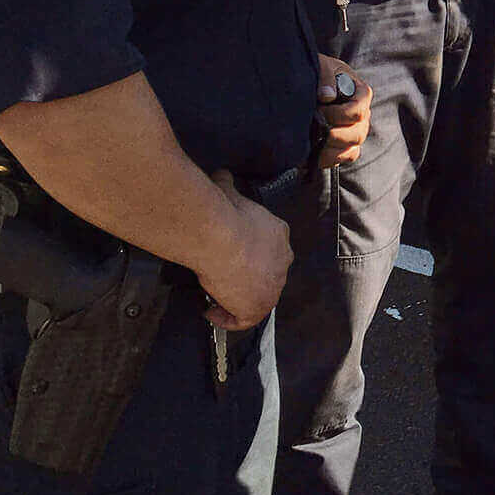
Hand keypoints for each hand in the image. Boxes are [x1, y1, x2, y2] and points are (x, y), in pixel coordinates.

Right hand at [198, 171, 291, 329]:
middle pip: (269, 275)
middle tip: (226, 279)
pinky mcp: (258, 306)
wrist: (222, 236)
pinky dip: (227, 318)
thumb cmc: (225, 213)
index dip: (253, 255)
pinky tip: (210, 311)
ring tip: (216, 297)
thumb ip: (227, 184)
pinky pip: (244, 320)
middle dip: (249, 279)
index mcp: (279, 234)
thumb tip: (221, 174)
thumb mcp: (228, 191)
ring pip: (259, 297)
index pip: (272, 249)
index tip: (234, 257)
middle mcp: (283, 261)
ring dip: (238, 300)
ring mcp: (273, 286)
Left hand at [313, 56, 371, 168]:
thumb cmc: (319, 73)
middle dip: (334, 135)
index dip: (339, 114)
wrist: (310, 85)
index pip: (359, 111)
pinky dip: (331, 158)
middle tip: (314, 127)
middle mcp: (363, 115)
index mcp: (361, 94)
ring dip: (331, 149)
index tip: (320, 109)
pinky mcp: (346, 145)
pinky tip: (316, 153)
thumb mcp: (322, 66)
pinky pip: (346, 157)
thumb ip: (326, 75)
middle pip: (358, 134)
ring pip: (353, 148)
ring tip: (314, 141)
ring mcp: (356, 131)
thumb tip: (328, 96)